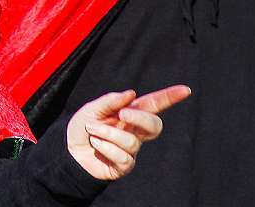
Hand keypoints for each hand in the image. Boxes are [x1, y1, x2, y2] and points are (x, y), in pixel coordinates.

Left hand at [66, 85, 190, 179]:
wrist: (69, 152)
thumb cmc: (83, 128)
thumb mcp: (92, 109)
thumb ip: (110, 101)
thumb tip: (131, 94)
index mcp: (130, 114)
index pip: (154, 105)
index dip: (169, 97)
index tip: (185, 90)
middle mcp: (134, 131)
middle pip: (155, 125)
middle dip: (141, 118)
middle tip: (122, 114)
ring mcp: (131, 149)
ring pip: (132, 141)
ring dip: (109, 133)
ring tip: (92, 130)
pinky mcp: (124, 166)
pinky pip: (124, 157)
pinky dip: (106, 147)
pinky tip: (96, 144)